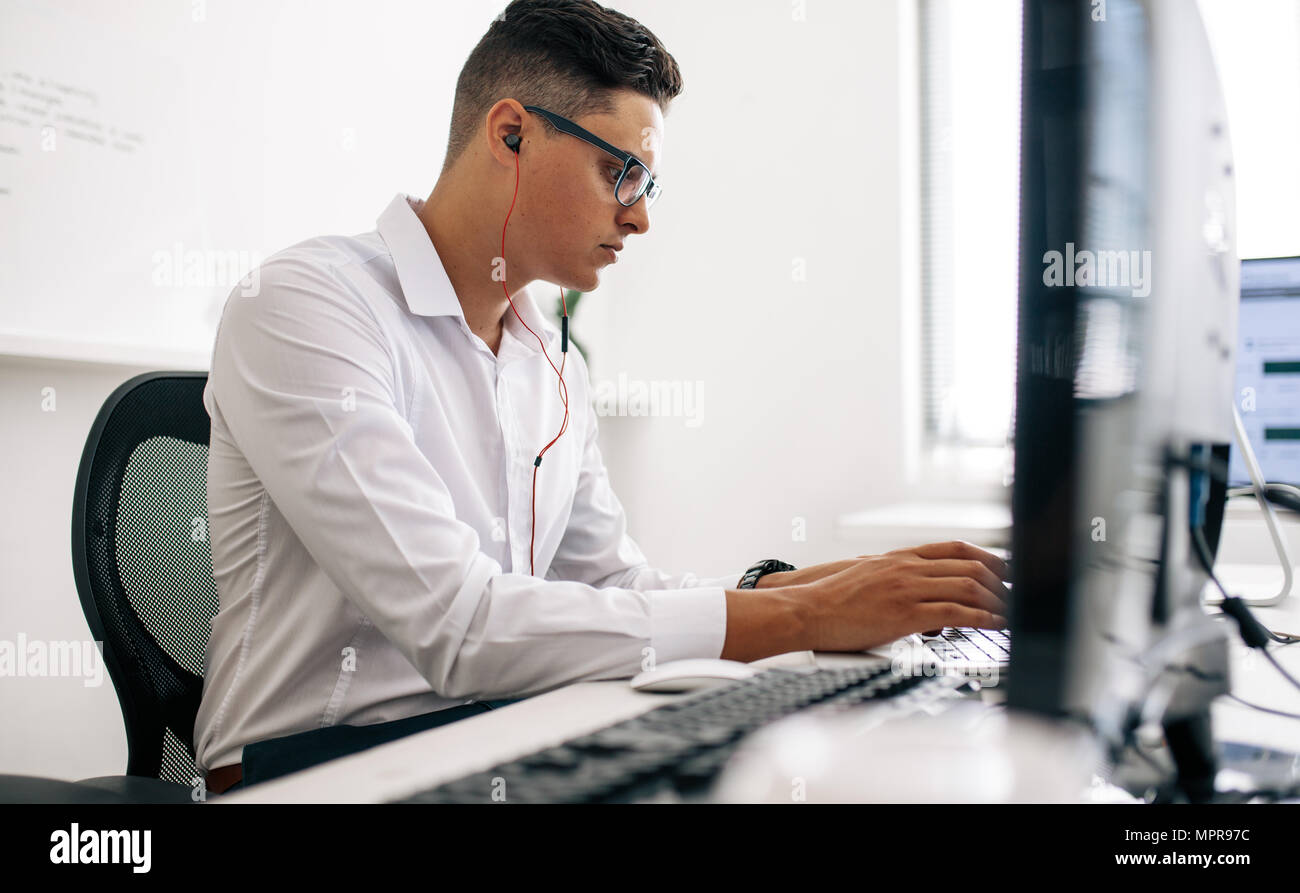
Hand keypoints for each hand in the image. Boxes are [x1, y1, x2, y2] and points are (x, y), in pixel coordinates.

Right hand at [792, 540, 1009, 651]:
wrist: (806, 610)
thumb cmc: (830, 600)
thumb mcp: (866, 577)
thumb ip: (894, 579)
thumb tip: (910, 590)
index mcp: (900, 558)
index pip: (956, 548)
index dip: (988, 557)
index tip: (1005, 569)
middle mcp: (908, 568)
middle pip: (969, 567)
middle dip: (1001, 582)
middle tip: (1016, 596)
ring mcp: (908, 589)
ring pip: (968, 588)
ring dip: (997, 602)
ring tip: (1010, 614)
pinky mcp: (906, 615)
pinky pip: (956, 614)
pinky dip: (982, 619)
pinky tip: (993, 625)